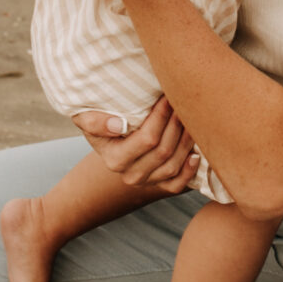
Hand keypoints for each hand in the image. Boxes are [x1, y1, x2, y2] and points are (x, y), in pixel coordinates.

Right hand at [73, 97, 201, 193]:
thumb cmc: (100, 120)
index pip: (147, 139)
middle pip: (163, 151)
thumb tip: (117, 125)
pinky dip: (189, 170)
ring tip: (191, 118)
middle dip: (177, 124)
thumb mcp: (86, 116)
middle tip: (183, 102)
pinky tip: (196, 153)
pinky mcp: (159, 186)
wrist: (108, 139)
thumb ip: (93, 120)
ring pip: (173, 165)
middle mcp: (130, 175)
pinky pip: (177, 184)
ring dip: (186, 140)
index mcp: (115, 159)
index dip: (162, 117)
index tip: (168, 96)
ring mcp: (146, 182)